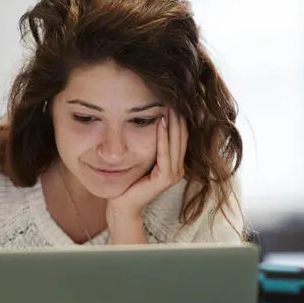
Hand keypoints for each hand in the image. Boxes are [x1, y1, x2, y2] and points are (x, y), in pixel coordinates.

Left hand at [106, 109, 187, 238]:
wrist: (122, 205)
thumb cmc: (128, 182)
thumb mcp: (141, 159)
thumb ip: (149, 146)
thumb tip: (148, 122)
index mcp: (174, 164)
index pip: (180, 137)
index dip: (179, 119)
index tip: (174, 100)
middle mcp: (177, 169)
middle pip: (181, 138)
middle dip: (179, 118)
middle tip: (176, 98)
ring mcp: (173, 175)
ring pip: (175, 144)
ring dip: (173, 124)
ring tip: (170, 106)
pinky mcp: (164, 179)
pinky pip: (165, 154)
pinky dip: (162, 137)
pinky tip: (160, 122)